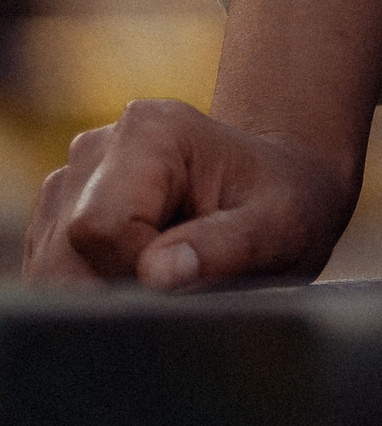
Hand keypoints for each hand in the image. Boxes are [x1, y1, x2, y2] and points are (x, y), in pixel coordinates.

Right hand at [24, 99, 360, 288]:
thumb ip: (224, 248)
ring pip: (50, 272)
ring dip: (101, 295)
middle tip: (179, 290)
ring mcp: (72, 180)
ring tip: (166, 278)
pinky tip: (138, 281)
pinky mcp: (59, 216)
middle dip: (114, 293)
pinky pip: (50, 276)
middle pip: (64, 255)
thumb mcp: (281, 227)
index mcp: (153, 130)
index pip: (102, 226)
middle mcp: (98, 147)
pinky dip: (90, 293)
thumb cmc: (286, 203)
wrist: (277, 184)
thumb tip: (158, 274)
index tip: (188, 279)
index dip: (136, 271)